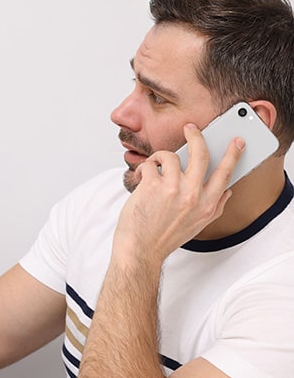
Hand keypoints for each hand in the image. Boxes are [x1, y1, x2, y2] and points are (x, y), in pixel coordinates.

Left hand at [113, 124, 244, 265]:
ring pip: (170, 156)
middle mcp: (193, 195)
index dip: (233, 155)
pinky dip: (144, 168)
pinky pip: (150, 164)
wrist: (140, 249)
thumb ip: (215, 207)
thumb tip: (228, 191)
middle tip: (190, 129)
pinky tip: (141, 178)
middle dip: (196, 136)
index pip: (225, 174)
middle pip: (201, 154)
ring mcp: (172, 189)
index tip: (237, 141)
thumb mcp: (198, 225)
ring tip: (155, 167)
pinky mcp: (152, 185)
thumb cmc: (166, 236)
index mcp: (207, 205)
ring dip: (160, 158)